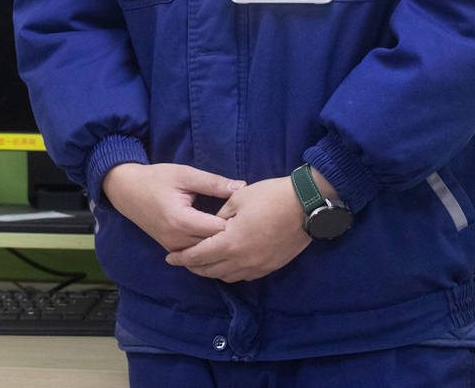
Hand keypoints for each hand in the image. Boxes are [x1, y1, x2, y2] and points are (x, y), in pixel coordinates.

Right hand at [102, 162, 244, 252]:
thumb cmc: (157, 178)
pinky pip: (194, 255)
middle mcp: (176, 240)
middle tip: (245, 222)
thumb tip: (242, 187)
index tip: (246, 212)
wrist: (127, 190)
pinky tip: (219, 238)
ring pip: (205, 254)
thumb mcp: (185, 174)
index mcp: (181, 220)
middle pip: (213, 246)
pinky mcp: (171, 249)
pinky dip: (208, 248)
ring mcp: (172, 247)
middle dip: (231, 235)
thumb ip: (213, 183)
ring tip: (235, 230)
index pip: (218, 230)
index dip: (235, 222)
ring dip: (219, 244)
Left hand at [165, 175, 310, 282]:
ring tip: (203, 264)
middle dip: (194, 268)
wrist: (305, 205)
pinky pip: (244, 276)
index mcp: (230, 243)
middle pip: (211, 271)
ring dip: (212, 272)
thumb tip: (213, 225)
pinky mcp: (270, 267)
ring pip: (227, 277)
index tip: (170, 258)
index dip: (183, 258)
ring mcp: (258, 267)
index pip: (199, 256)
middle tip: (183, 262)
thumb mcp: (239, 199)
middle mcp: (242, 261)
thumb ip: (221, 215)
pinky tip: (228, 264)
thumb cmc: (270, 196)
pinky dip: (231, 272)